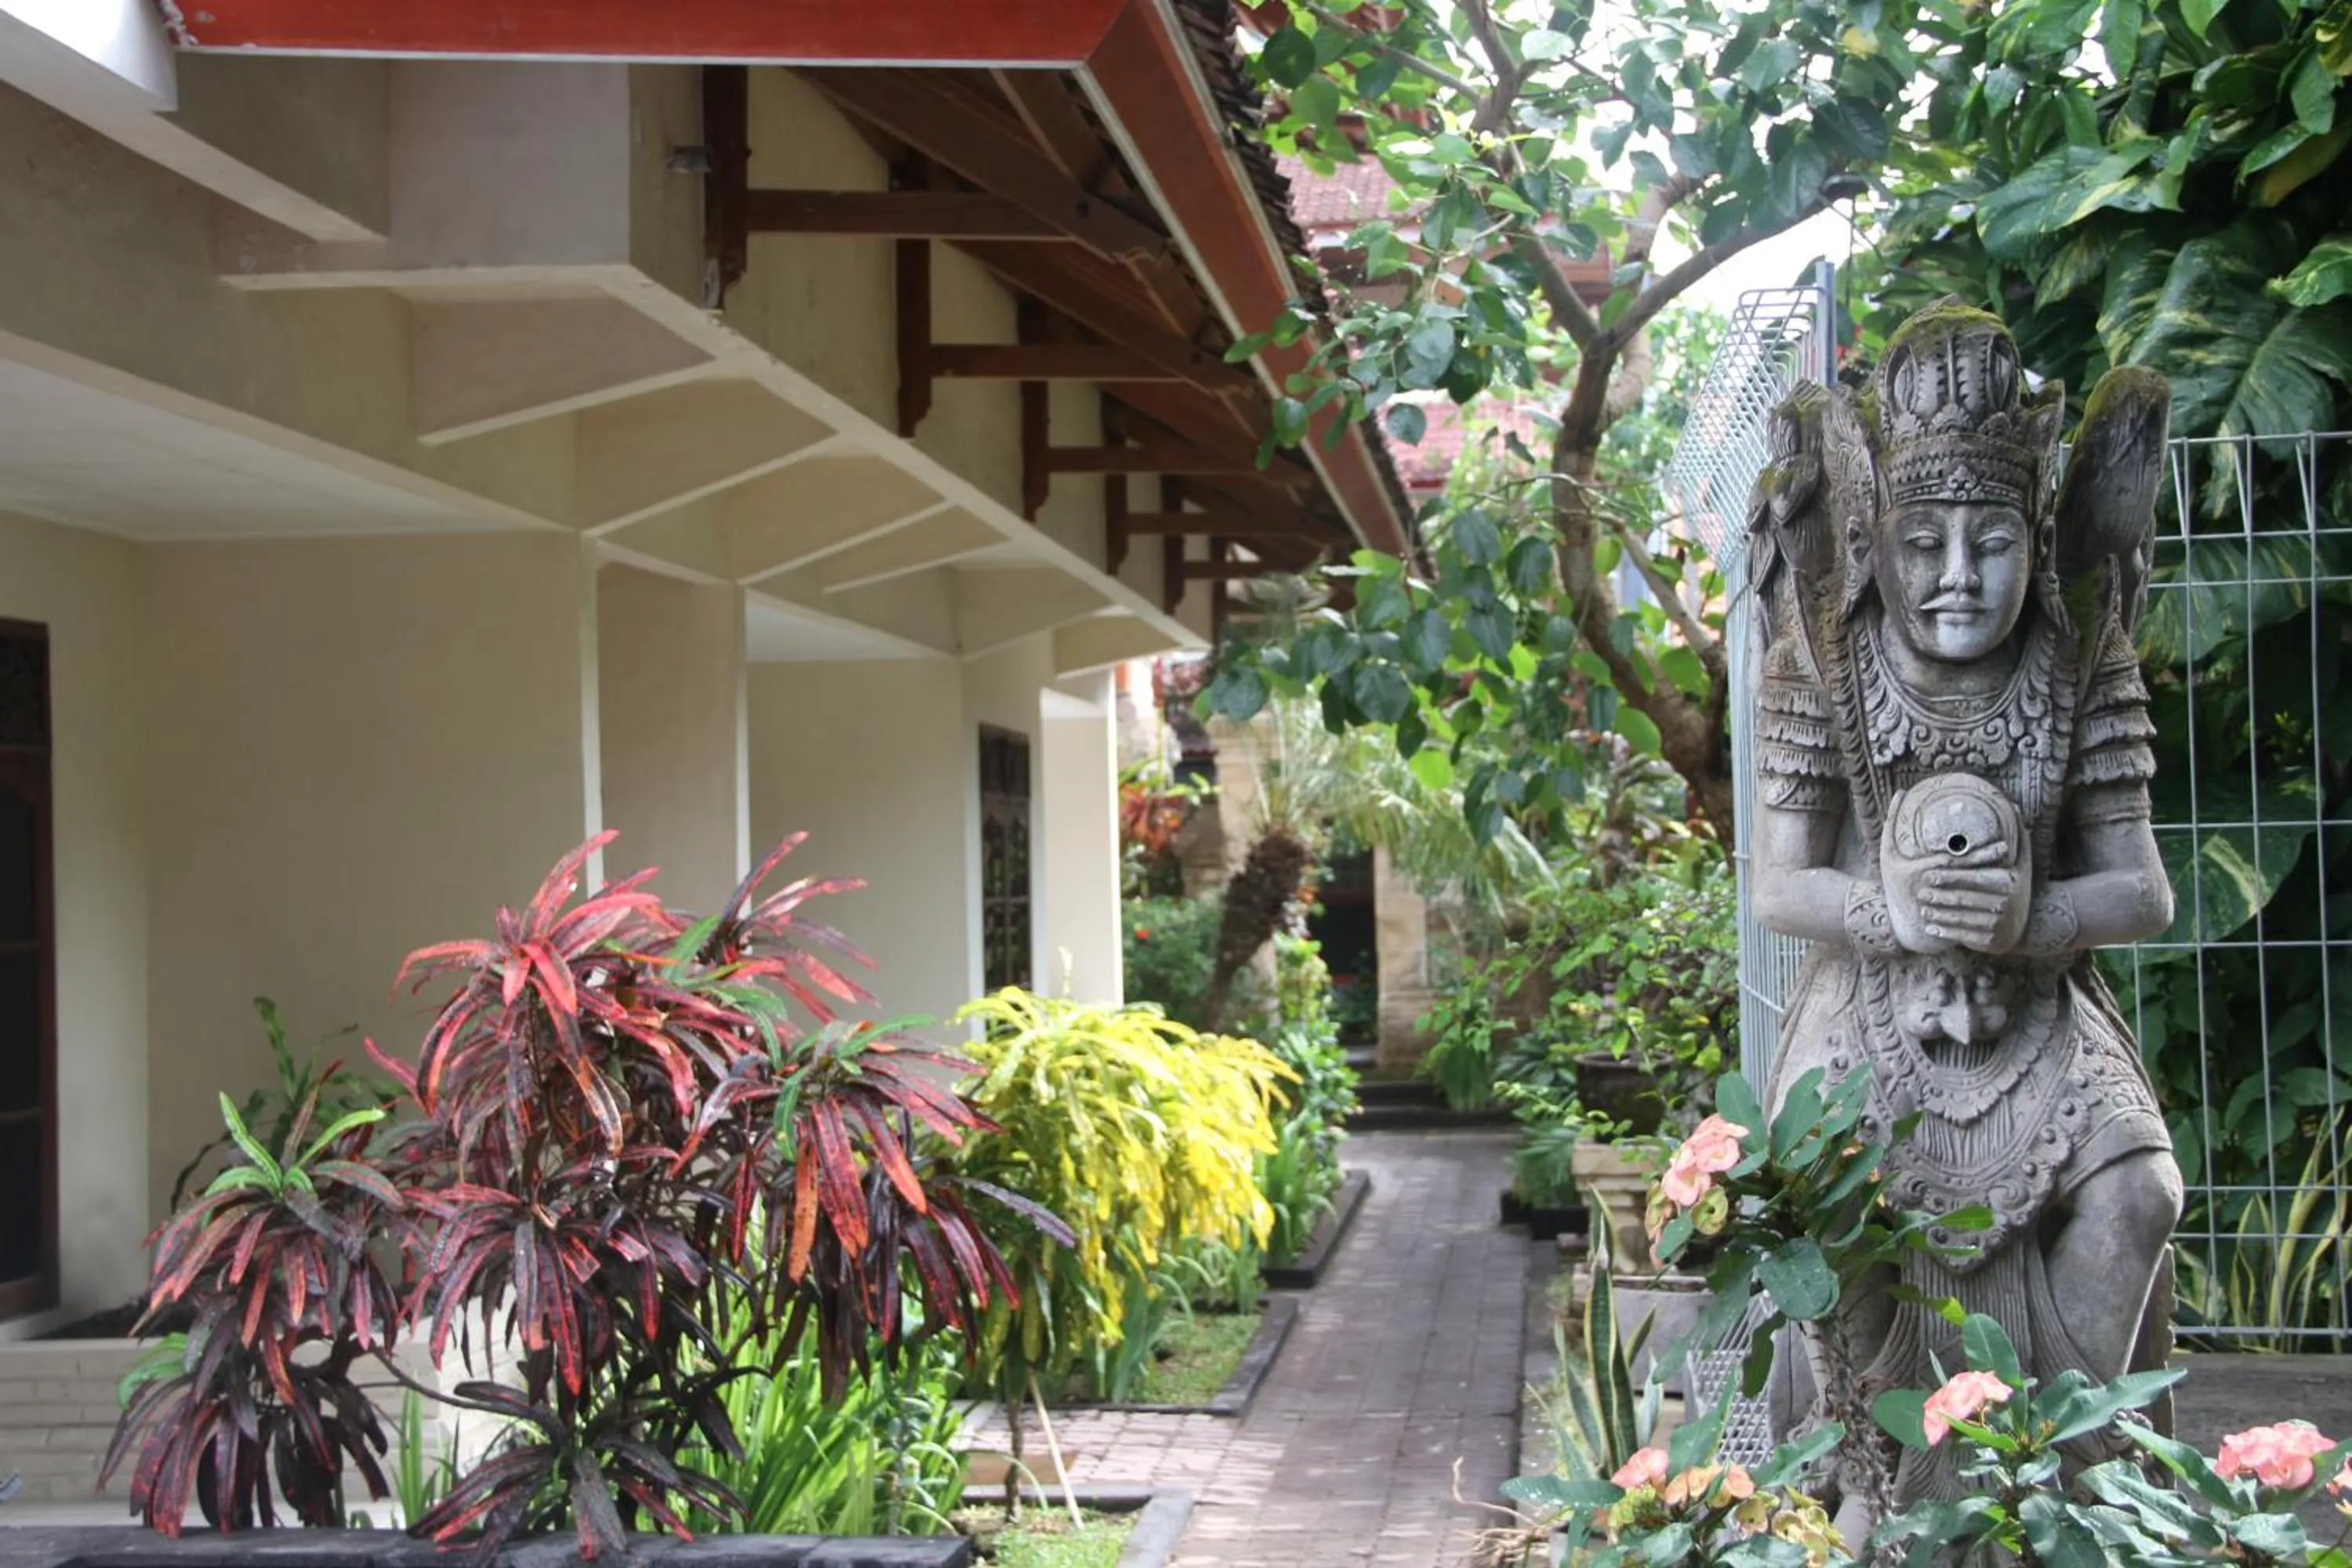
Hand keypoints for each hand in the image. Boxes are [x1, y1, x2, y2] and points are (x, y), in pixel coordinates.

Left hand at [1885, 831, 2030, 955]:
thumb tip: (2011, 804)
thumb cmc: (2015, 887)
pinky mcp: (1992, 942)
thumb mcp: (2022, 861)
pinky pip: (1964, 936)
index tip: (1926, 873)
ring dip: (1939, 914)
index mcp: (2008, 882)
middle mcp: (2005, 904)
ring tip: (1920, 909)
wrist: (2029, 926)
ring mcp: (1999, 925)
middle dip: (1939, 896)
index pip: (1973, 878)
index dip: (1949, 876)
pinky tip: (1930, 926)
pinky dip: (1946, 931)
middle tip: (1918, 892)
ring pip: (1962, 918)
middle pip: (1965, 899)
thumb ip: (2015, 835)